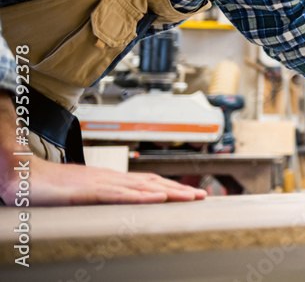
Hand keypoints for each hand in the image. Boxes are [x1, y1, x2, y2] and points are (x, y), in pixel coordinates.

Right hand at [1, 156, 206, 206]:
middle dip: (179, 190)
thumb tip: (121, 204)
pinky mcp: (90, 191)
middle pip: (153, 183)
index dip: (171, 188)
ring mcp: (102, 183)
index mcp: (111, 180)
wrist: (24, 177)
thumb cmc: (51, 188)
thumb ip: (103, 197)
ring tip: (191, 197)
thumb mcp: (84, 193)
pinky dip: (142, 195)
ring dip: (169, 192)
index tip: (191, 194)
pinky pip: (121, 193)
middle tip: (202, 197)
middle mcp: (111, 178)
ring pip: (143, 187)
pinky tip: (158, 198)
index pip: (148, 183)